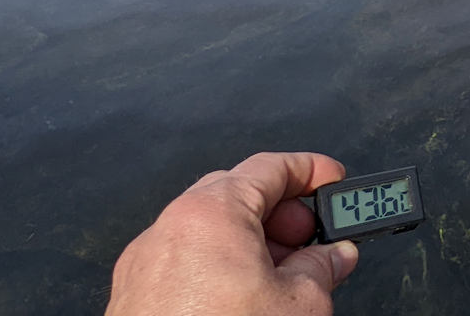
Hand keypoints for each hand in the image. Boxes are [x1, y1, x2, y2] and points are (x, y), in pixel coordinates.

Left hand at [105, 151, 361, 315]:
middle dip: (282, 213)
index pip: (270, 167)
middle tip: (317, 238)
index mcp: (211, 214)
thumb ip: (323, 267)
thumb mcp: (301, 305)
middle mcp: (170, 230)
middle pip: (236, 195)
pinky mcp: (136, 298)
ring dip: (253, 243)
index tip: (333, 182)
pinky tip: (248, 299)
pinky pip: (186, 262)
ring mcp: (147, 264)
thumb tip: (333, 257)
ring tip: (288, 276)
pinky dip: (220, 268)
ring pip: (209, 232)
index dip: (312, 171)